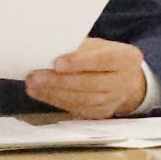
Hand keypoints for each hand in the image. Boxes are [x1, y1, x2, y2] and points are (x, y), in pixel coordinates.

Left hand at [26, 37, 150, 120]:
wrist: (125, 80)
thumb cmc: (107, 58)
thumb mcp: (99, 46)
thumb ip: (80, 48)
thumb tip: (52, 51)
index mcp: (127, 58)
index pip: (104, 60)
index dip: (79, 62)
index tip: (57, 62)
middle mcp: (123, 81)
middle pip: (90, 83)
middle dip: (59, 80)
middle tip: (35, 76)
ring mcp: (113, 100)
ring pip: (81, 98)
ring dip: (53, 92)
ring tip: (33, 85)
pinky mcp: (100, 113)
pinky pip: (76, 108)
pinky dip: (56, 100)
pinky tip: (42, 93)